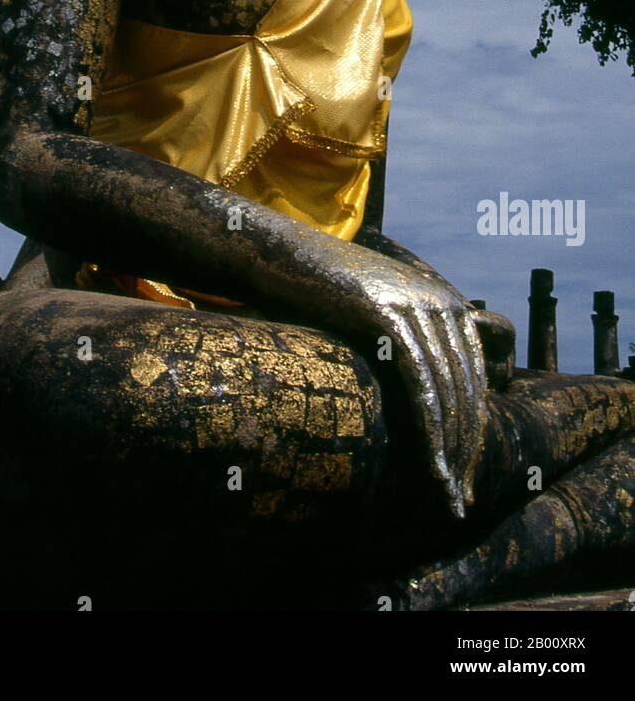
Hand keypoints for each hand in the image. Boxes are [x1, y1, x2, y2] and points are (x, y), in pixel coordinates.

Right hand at [347, 252, 487, 517]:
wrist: (281, 257)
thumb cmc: (321, 293)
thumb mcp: (376, 313)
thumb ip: (406, 341)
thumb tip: (419, 390)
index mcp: (444, 300)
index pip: (472, 373)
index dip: (472, 425)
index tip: (463, 471)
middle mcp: (440, 298)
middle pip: (465, 384)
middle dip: (465, 445)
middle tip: (458, 495)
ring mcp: (415, 302)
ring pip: (446, 387)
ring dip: (449, 446)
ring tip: (444, 489)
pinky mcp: (386, 311)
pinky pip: (418, 379)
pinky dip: (429, 426)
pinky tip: (429, 461)